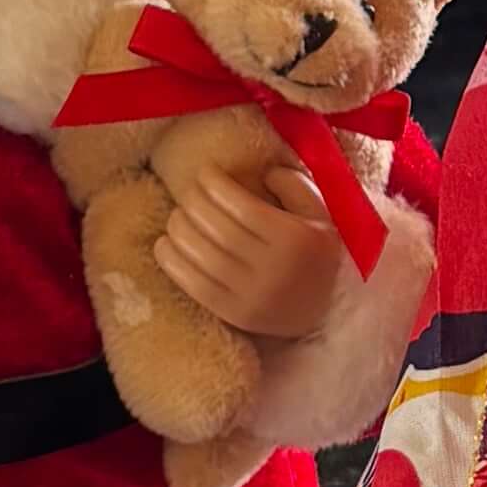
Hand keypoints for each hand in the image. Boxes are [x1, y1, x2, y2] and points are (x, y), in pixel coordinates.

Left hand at [157, 157, 342, 340]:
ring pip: (203, 257)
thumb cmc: (314, 256)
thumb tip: (264, 170)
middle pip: (219, 230)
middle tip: (187, 192)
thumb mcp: (320, 216)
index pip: (244, 207)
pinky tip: (164, 245)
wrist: (321, 314)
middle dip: (194, 204)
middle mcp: (274, 269)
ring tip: (176, 216)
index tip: (204, 172)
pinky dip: (172, 263)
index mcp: (296, 240)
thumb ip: (296, 187)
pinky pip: (195, 286)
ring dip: (179, 231)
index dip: (216, 186)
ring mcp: (253, 296)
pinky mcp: (235, 316)